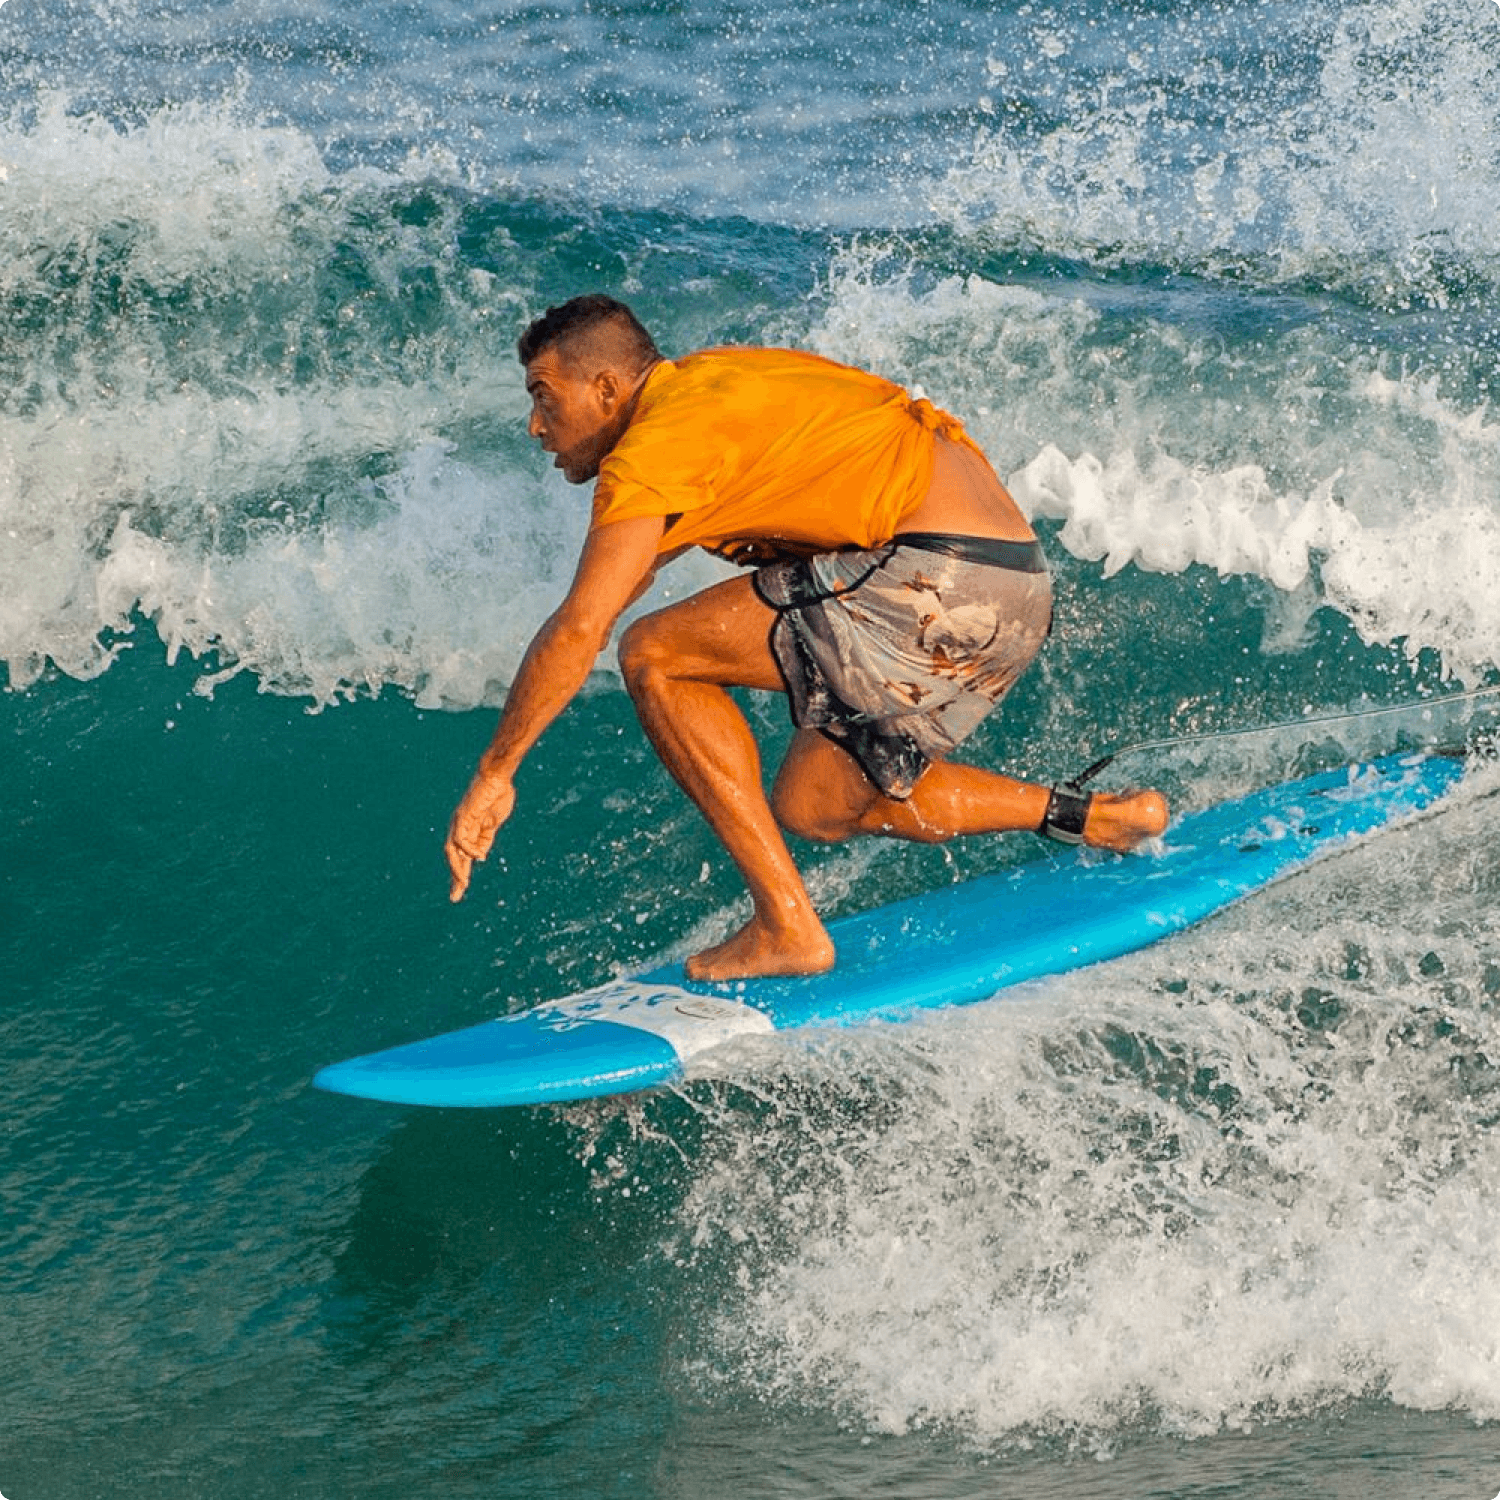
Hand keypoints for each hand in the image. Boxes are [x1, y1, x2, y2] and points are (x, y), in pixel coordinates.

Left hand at [444, 774, 515, 901]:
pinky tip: (478, 857)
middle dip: (455, 877)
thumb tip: (480, 856)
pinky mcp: (463, 816)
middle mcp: (460, 828)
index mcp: (469, 831)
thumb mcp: (493, 822)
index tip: (461, 891)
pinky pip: (462, 838)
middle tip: (455, 896)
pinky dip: (469, 849)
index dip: (461, 874)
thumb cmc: (498, 795)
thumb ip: (485, 837)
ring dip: (457, 868)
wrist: (498, 776)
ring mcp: (460, 822)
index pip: (462, 857)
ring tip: (462, 883)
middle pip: (453, 857)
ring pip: (452, 851)